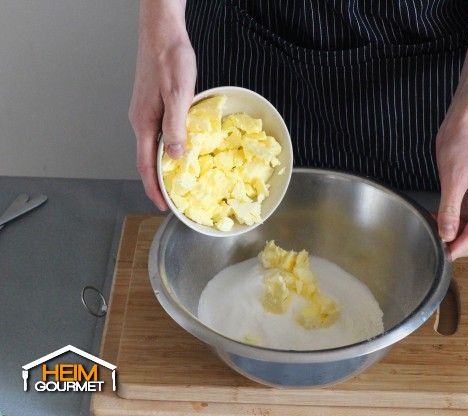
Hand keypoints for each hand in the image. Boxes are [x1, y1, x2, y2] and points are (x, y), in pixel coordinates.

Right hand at [128, 0, 195, 209]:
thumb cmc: (169, 58)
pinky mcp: (153, 104)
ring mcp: (145, 111)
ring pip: (152, 147)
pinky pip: (158, 134)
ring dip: (163, 166)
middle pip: (146, 159)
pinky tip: (179, 149)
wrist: (162, 31)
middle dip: (158, 182)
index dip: (154, 187)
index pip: (145, 164)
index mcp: (144, 121)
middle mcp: (141, 119)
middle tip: (172, 198)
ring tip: (176, 181)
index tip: (162, 205)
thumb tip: (174, 156)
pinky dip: (167, 148)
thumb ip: (176, 127)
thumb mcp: (178, 95)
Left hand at [435, 116, 467, 259]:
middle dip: (455, 246)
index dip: (456, 249)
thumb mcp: (453, 179)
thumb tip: (447, 235)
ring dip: (451, 236)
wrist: (464, 125)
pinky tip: (434, 221)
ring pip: (466, 232)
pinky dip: (448, 225)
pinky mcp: (467, 198)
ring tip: (431, 232)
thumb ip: (450, 209)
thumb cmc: (463, 144)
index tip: (440, 255)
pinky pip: (460, 220)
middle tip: (432, 245)